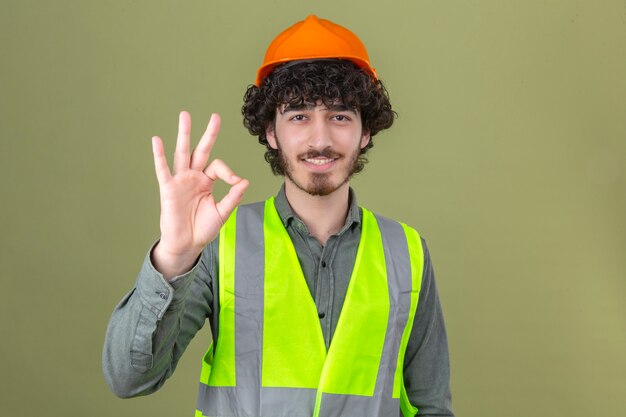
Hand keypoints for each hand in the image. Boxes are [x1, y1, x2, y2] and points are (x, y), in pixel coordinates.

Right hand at [150, 111, 248, 278]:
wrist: (187, 244)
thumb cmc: (203, 228)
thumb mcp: (222, 212)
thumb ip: (232, 197)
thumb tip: (244, 181)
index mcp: (207, 181)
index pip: (218, 167)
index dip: (229, 172)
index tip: (236, 182)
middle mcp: (194, 177)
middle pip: (201, 150)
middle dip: (208, 134)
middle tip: (215, 116)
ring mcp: (180, 180)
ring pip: (182, 153)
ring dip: (184, 134)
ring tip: (185, 115)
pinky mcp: (168, 188)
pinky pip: (163, 169)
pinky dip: (159, 155)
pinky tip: (156, 140)